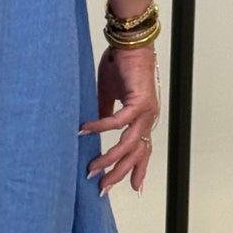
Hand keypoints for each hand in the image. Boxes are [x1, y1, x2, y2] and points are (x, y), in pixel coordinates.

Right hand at [79, 45, 159, 195]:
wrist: (129, 43)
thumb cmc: (121, 66)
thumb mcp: (110, 95)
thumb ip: (104, 113)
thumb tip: (93, 131)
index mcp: (143, 119)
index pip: (143, 150)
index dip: (138, 169)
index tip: (134, 188)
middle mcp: (148, 118)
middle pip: (136, 154)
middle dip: (120, 173)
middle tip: (102, 188)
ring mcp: (146, 112)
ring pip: (129, 144)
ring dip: (110, 158)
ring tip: (92, 168)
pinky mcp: (139, 101)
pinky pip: (117, 121)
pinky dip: (100, 127)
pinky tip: (84, 132)